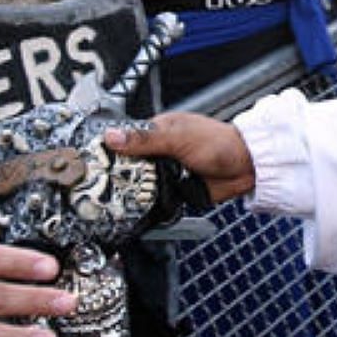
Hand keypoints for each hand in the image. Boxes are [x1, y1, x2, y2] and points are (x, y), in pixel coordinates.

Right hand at [106, 114, 254, 202]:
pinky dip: (150, 202)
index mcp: (157, 131)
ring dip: (135, 190)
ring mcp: (166, 171)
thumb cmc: (218, 143)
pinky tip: (139, 205)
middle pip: (129, 165)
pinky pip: (155, 198)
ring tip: (118, 198)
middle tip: (101, 185)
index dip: (109, 151)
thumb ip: (145, 139)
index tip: (91, 161)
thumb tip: (113, 136)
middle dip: (118, 175)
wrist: (245, 168)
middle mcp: (159, 151)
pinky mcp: (174, 189)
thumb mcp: (177, 137)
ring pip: (140, 183)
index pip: (124, 140)